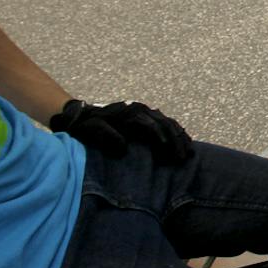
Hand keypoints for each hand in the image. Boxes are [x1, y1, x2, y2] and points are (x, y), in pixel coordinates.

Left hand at [50, 100, 194, 162]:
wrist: (78, 114)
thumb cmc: (85, 126)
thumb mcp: (92, 130)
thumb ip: (107, 136)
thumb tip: (123, 147)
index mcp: (129, 113)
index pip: (151, 126)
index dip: (162, 141)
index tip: (171, 156)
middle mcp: (140, 109)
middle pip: (164, 123)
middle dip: (176, 141)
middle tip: (184, 158)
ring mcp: (144, 111)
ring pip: (168, 122)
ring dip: (179, 137)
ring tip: (189, 152)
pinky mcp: (145, 116)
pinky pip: (165, 123)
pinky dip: (176, 132)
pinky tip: (184, 142)